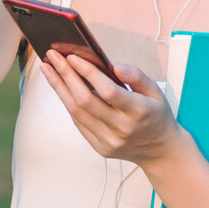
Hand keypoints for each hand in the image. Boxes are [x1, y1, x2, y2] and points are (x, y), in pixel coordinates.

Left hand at [40, 50, 183, 166]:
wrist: (159, 151)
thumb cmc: (156, 114)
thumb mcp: (156, 91)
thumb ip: (136, 76)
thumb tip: (113, 65)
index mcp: (139, 111)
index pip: (108, 91)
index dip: (88, 73)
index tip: (72, 56)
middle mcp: (123, 128)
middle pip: (85, 101)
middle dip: (66, 76)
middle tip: (52, 56)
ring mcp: (109, 141)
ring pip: (76, 112)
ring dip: (59, 88)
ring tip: (48, 69)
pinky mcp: (100, 148)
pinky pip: (78, 123)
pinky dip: (68, 103)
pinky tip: (60, 87)